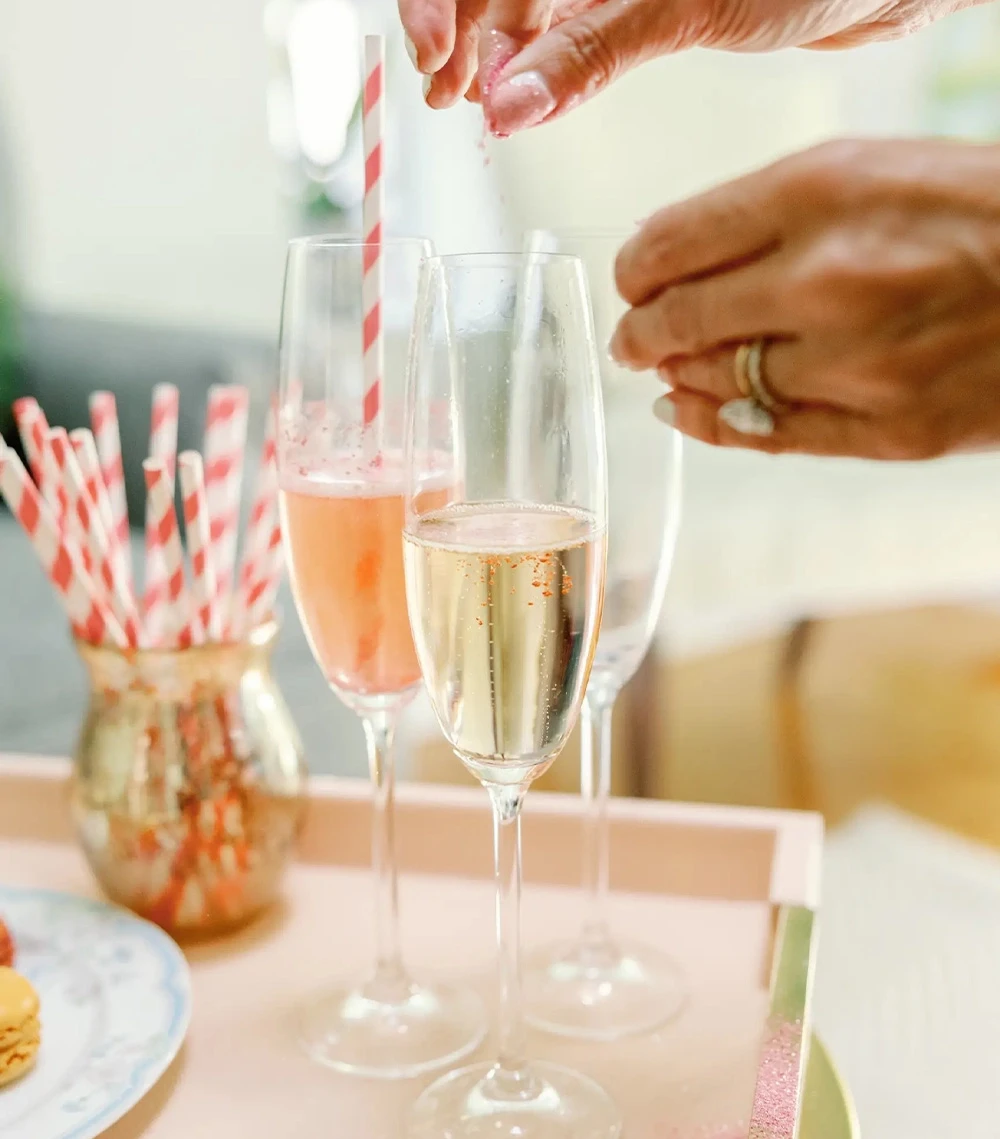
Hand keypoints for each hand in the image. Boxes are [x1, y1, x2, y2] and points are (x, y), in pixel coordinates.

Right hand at [398, 0, 977, 133]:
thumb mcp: (686, 5)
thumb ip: (589, 50)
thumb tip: (506, 106)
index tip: (434, 59)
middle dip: (462, 29)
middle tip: (448, 95)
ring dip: (490, 50)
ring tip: (475, 104)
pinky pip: (556, 21)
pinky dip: (532, 59)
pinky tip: (518, 93)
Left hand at [611, 138, 999, 460]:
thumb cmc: (980, 214)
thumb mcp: (873, 169)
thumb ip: (768, 209)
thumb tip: (666, 249)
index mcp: (823, 194)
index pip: (673, 243)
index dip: (634, 271)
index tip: (630, 281)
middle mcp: (830, 280)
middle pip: (680, 319)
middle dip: (640, 332)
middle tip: (632, 337)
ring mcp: (858, 364)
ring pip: (715, 383)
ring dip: (676, 376)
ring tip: (667, 366)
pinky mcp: (887, 430)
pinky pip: (765, 434)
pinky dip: (710, 424)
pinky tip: (685, 410)